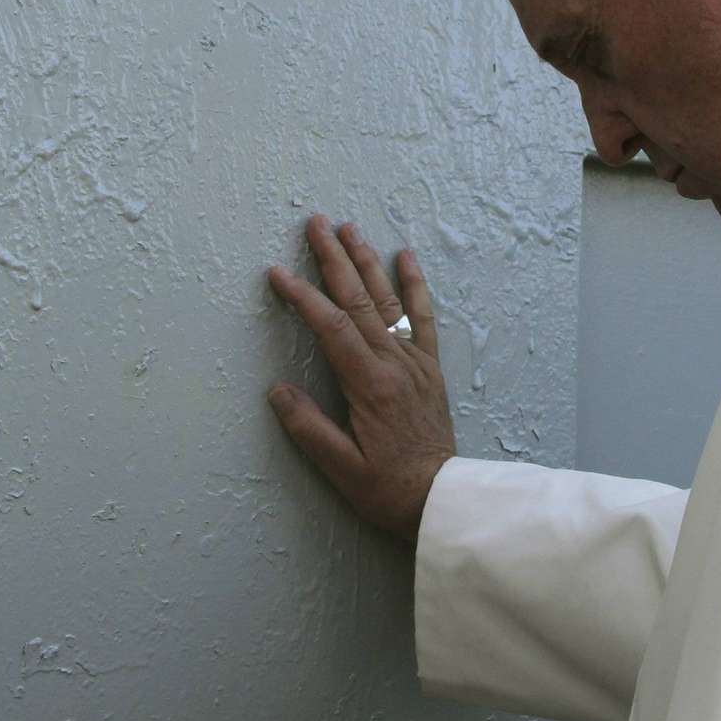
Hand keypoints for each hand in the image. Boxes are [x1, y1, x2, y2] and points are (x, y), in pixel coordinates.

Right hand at [265, 212, 455, 544]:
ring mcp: (415, 361)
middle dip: (334, 258)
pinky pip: (423, 316)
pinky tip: (406, 256)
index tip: (277, 273)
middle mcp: (395, 364)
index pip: (331, 327)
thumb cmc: (388, 489)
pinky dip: (415, 284)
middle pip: (359, 299)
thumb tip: (277, 390)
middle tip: (315, 223)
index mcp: (370, 385)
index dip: (303, 296)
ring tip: (349, 228)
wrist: (442, 497)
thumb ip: (308, 428)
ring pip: (388, 299)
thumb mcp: (341, 469)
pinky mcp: (429, 367)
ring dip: (367, 260)